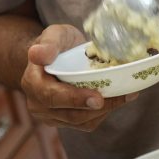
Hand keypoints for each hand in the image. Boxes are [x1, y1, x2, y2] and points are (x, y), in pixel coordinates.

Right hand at [20, 23, 135, 130]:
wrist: (57, 55)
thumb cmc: (57, 44)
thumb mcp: (54, 34)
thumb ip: (48, 43)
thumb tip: (37, 54)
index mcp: (32, 83)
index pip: (52, 96)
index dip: (75, 99)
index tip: (98, 98)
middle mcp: (38, 104)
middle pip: (69, 114)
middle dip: (97, 108)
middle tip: (122, 97)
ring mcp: (52, 115)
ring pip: (81, 122)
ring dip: (105, 111)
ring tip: (126, 96)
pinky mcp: (65, 121)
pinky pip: (86, 123)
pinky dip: (104, 113)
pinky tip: (118, 99)